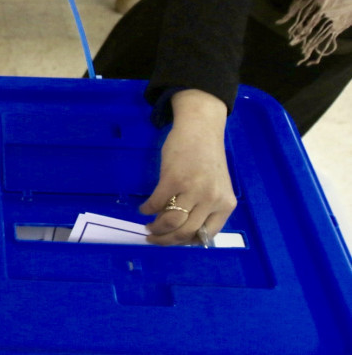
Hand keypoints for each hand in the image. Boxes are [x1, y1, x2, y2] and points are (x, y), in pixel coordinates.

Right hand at [141, 89, 236, 245]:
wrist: (200, 128)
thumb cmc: (207, 158)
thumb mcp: (216, 187)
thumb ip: (207, 207)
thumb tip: (185, 228)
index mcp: (225, 204)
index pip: (206, 235)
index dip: (186, 242)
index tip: (173, 241)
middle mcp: (212, 200)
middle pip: (185, 231)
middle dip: (166, 240)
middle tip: (153, 239)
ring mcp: (193, 189)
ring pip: (171, 221)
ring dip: (156, 228)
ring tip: (148, 226)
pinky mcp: (173, 179)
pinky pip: (157, 202)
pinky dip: (147, 209)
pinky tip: (144, 209)